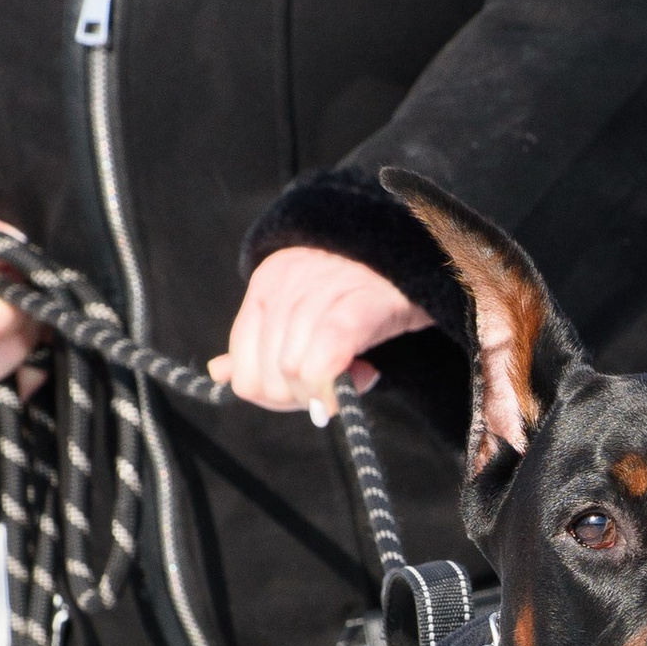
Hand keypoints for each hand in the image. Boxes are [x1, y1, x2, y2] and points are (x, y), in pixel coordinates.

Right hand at [0, 199, 42, 426]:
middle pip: (6, 355)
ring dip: (28, 345)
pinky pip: (14, 398)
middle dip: (25, 320)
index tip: (8, 278)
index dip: (12, 302)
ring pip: (17, 380)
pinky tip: (5, 342)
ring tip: (8, 316)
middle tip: (13, 295)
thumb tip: (17, 249)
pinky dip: (23, 370)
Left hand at [210, 248, 431, 415]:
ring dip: (326, 391)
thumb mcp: (308, 308)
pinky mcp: (360, 298)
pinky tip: (363, 376)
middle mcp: (288, 280)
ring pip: (294, 370)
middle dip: (301, 398)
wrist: (428, 247)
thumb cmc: (368, 286)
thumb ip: (264, 342)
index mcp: (267, 281)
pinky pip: (326, 355)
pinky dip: (335, 382)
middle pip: (268, 375)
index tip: (306, 392)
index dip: (272, 393)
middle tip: (335, 390)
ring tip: (359, 374)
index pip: (242, 362)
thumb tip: (219, 372)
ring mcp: (321, 285)